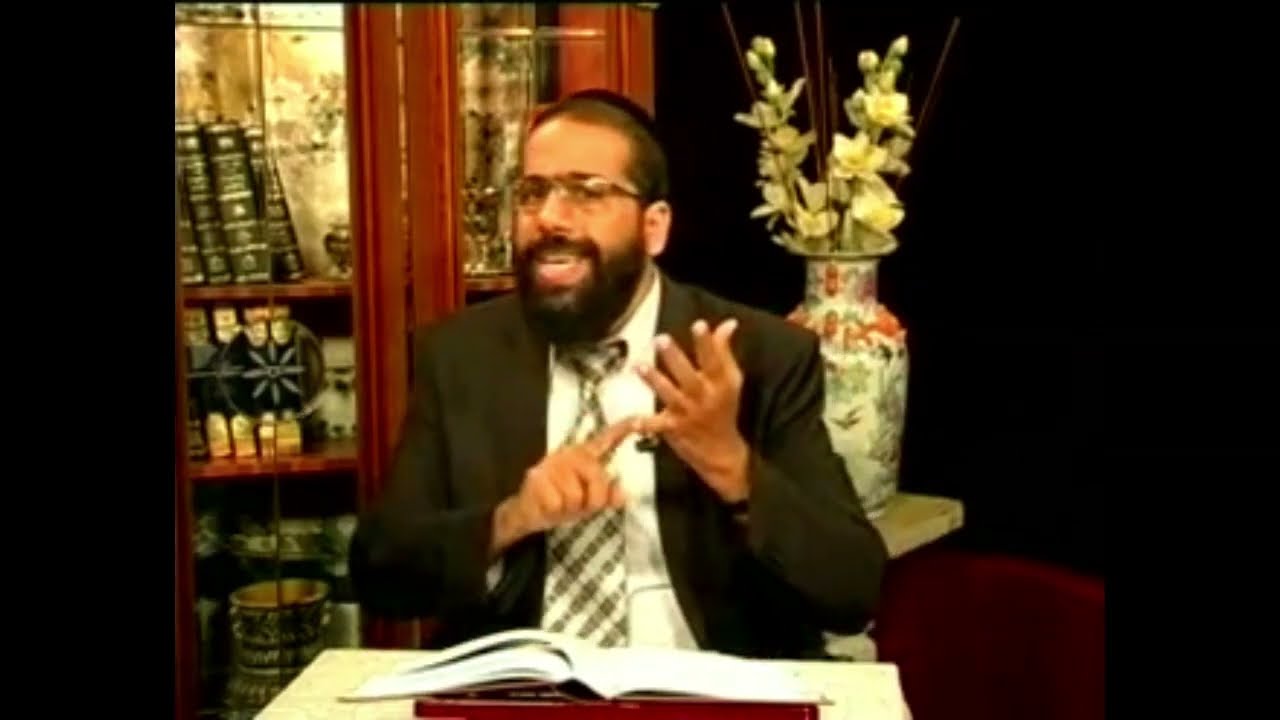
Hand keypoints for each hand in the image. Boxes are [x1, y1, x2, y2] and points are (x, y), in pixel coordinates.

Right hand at [492, 417, 636, 553]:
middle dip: (592, 502)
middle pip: (599, 481)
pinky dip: (555, 512)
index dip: (624, 428)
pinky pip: (559, 504)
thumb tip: (623, 495)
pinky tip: (547, 506)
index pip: (606, 439)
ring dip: (570, 509)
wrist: (525, 513)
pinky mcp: (537, 478)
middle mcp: (570, 454)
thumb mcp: (588, 503)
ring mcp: (552, 464)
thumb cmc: (560, 503)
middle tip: (576, 505)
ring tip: (559, 504)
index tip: (642, 418)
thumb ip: (607, 497)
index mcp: (584, 456)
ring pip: (578, 497)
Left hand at [635, 319, 751, 503]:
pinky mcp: (674, 429)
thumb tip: (728, 323)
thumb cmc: (724, 408)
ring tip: (639, 366)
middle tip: (661, 339)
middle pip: (689, 376)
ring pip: (670, 396)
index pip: (714, 360)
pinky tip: (633, 421)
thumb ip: (724, 351)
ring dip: (654, 381)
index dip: (707, 343)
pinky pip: (658, 426)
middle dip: (675, 358)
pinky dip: (645, 424)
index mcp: (720, 383)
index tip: (699, 325)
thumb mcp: (731, 380)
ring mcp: (688, 414)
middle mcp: (705, 398)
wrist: (723, 452)